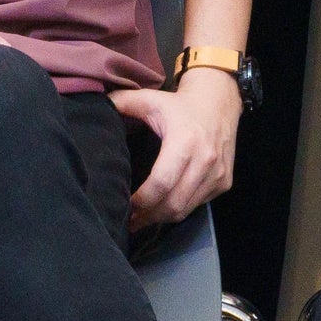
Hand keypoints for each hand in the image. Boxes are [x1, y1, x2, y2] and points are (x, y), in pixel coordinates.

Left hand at [113, 69, 242, 224]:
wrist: (220, 102)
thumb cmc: (180, 104)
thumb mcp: (150, 99)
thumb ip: (121, 103)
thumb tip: (96, 108)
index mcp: (185, 142)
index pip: (161, 183)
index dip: (141, 200)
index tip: (125, 205)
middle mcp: (205, 161)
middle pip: (173, 204)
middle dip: (149, 216)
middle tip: (129, 220)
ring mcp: (218, 174)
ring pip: (186, 209)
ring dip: (162, 217)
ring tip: (142, 219)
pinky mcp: (225, 182)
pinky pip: (198, 205)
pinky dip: (180, 209)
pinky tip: (164, 207)